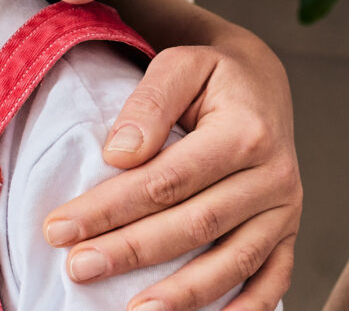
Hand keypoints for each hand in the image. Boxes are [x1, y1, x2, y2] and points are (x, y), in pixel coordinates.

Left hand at [44, 32, 300, 310]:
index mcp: (245, 132)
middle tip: (78, 267)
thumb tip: (119, 154)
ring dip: (182, 294)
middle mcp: (273, 177)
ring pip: (232, 262)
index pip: (167, 180)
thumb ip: (148, 103)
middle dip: (131, 251)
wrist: (261, 81)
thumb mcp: (179, 63)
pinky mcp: (288, 233)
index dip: (111, 207)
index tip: (60, 227)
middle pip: (194, 225)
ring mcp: (285, 211)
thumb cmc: (210, 74)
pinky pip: (272, 280)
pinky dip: (246, 310)